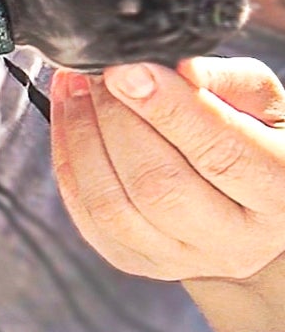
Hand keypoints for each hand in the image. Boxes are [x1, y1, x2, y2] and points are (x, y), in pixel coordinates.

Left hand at [51, 58, 284, 283]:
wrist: (248, 206)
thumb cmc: (257, 139)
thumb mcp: (264, 104)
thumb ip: (227, 82)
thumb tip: (179, 70)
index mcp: (279, 192)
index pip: (218, 151)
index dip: (165, 108)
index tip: (123, 69)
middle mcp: (232, 239)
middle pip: (157, 184)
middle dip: (113, 121)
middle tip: (92, 75)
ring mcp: (181, 257)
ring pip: (113, 206)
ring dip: (81, 140)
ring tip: (73, 89)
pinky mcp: (137, 262)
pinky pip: (88, 218)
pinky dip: (68, 165)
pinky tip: (67, 122)